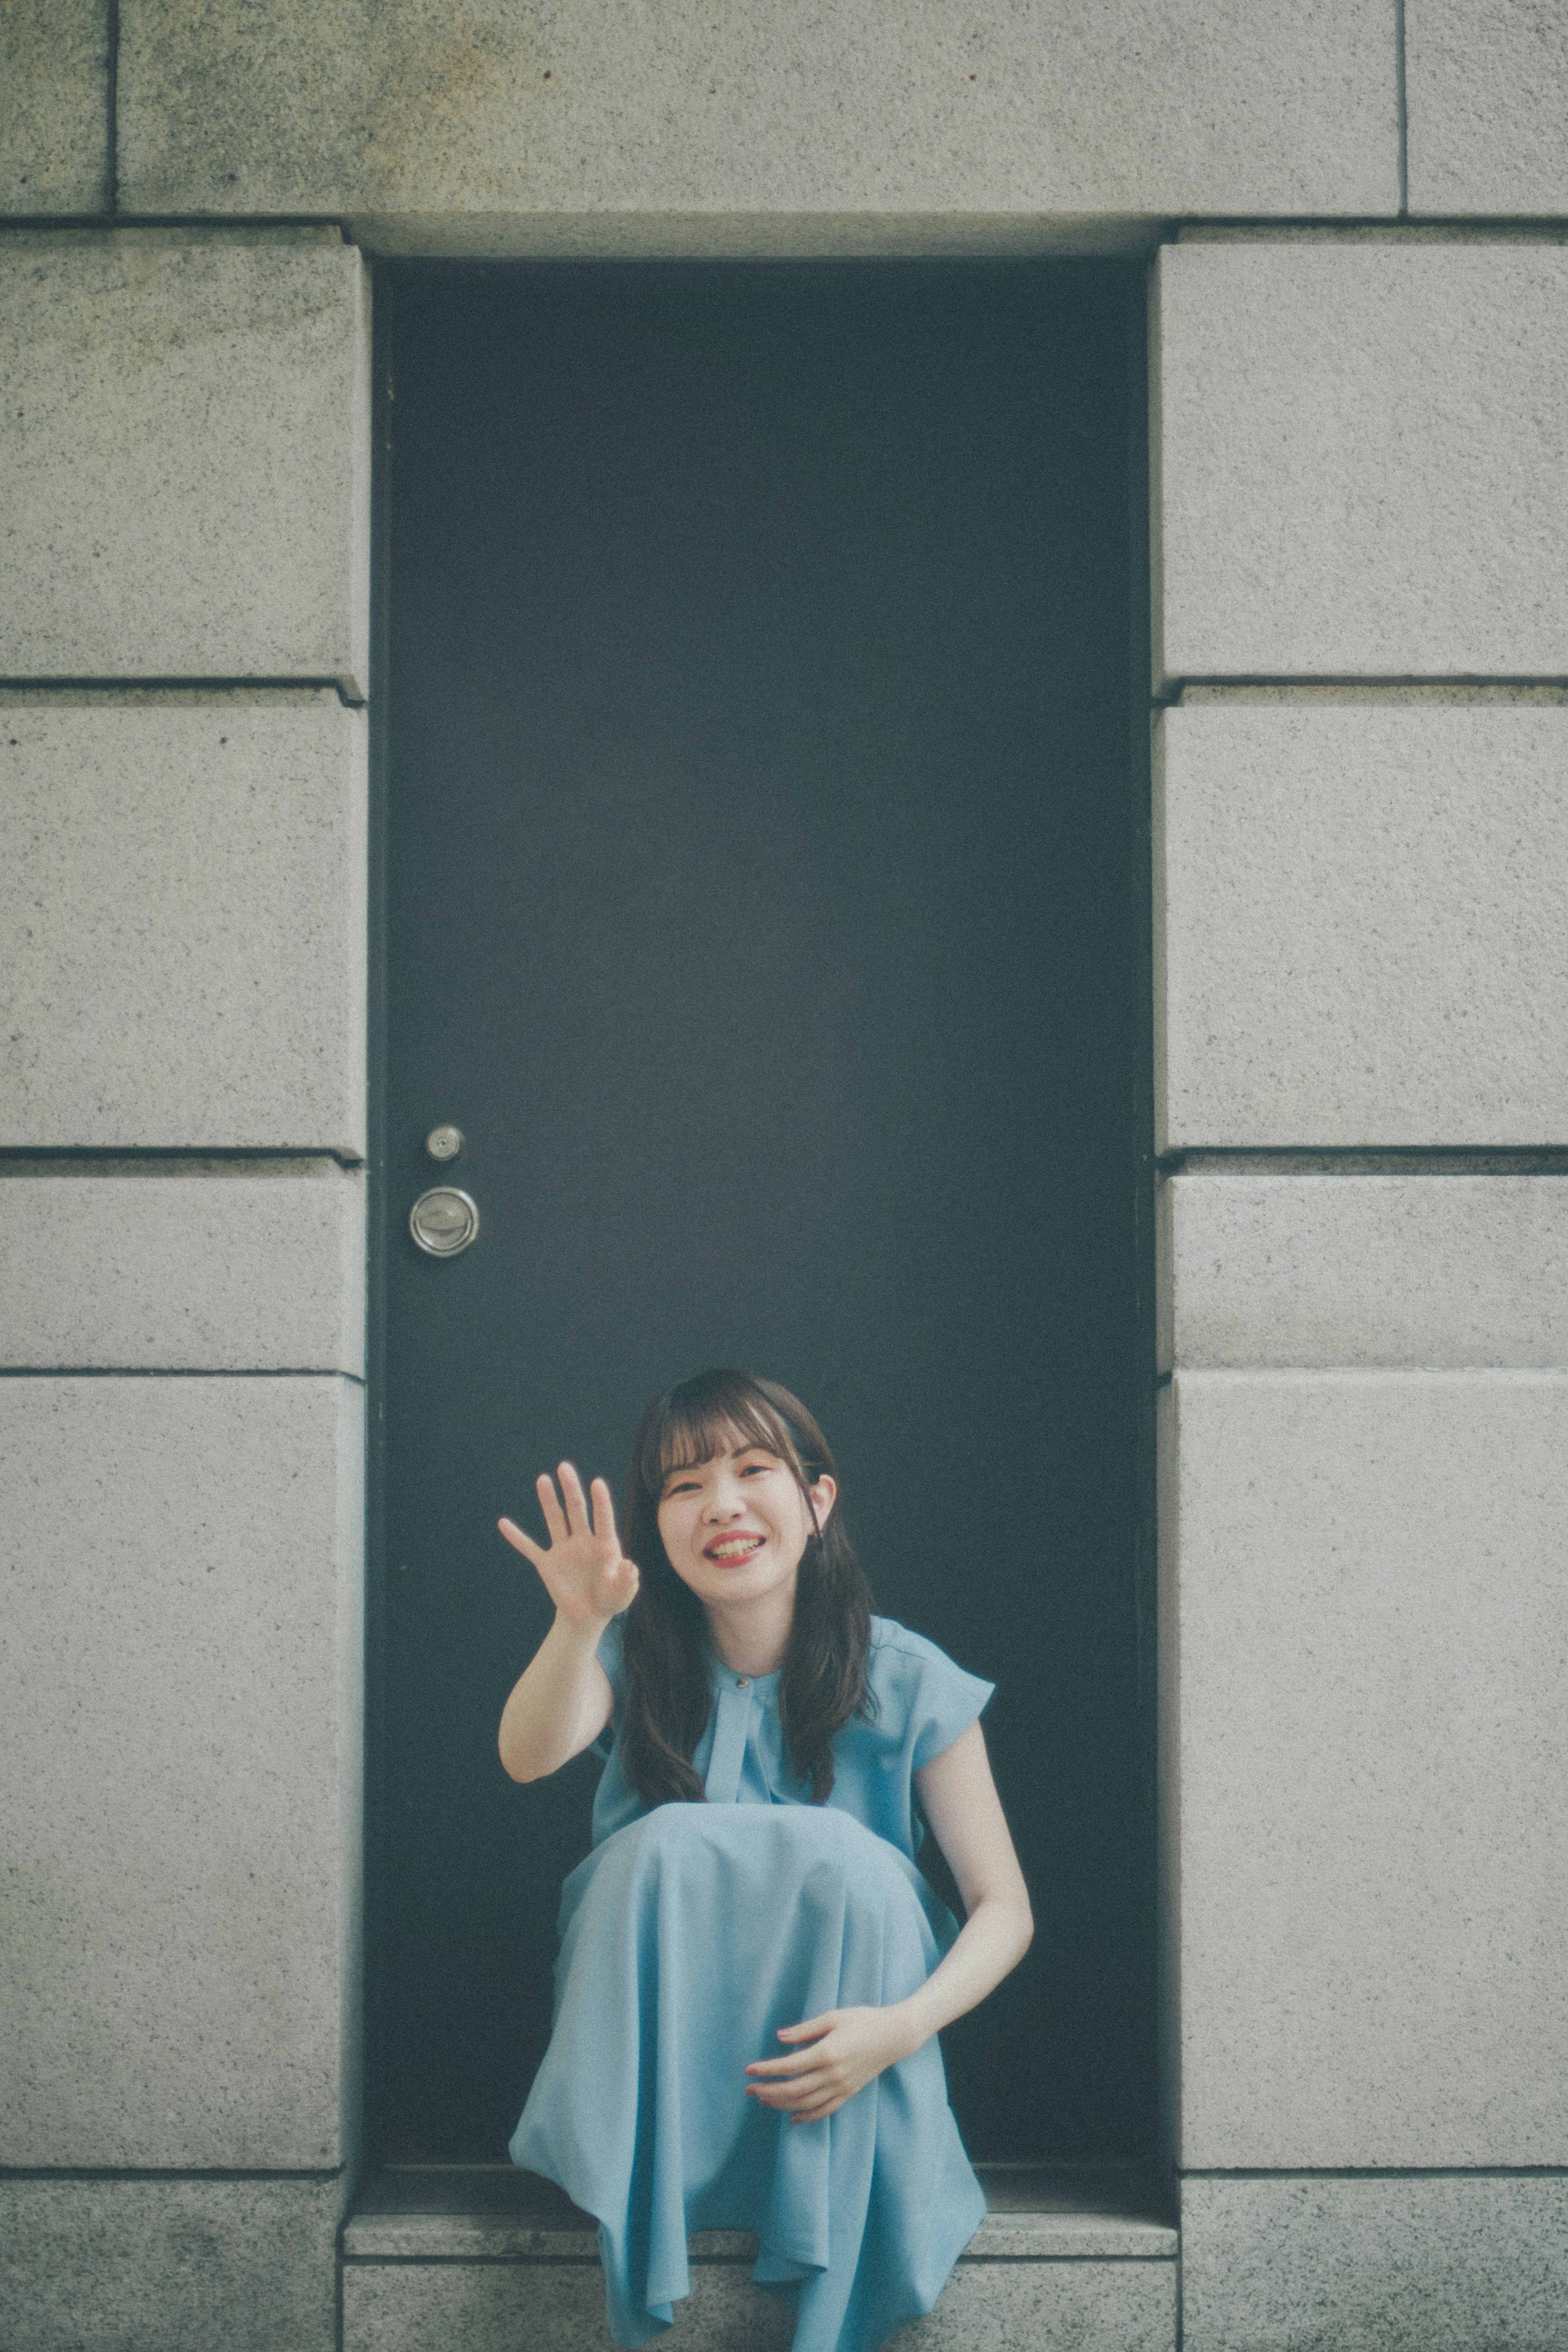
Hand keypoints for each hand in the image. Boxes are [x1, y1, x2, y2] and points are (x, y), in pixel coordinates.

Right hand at [498, 1462, 638, 1626]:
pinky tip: (503, 1523)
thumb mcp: (622, 1595)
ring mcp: (564, 1550)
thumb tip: (629, 1565)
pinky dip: (516, 1537)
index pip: (603, 1519)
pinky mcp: (547, 1564)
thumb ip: (626, 1581)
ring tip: (543, 1479)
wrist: (588, 1616)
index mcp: (605, 1545)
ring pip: (555, 1520)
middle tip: (564, 1467)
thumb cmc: (610, 1600)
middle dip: (571, 1489)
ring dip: (548, 1500)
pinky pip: (529, 1548)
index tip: (597, 1483)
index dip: (601, 1502)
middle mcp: (583, 1541)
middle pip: (577, 1510)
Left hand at [744, 2005, 918, 2123]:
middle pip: (794, 2089)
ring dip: (782, 2105)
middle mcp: (833, 2074)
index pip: (789, 2066)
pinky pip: (825, 2111)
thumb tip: (780, 2037)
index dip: (767, 2070)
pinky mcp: (849, 2093)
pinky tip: (793, 2118)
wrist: (895, 2035)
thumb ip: (805, 2029)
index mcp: (827, 2052)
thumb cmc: (863, 2019)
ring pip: (806, 2104)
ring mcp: (842, 2087)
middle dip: (769, 2090)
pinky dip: (807, 2117)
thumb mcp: (833, 2017)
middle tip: (749, 2089)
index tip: (749, 2071)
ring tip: (764, 2101)